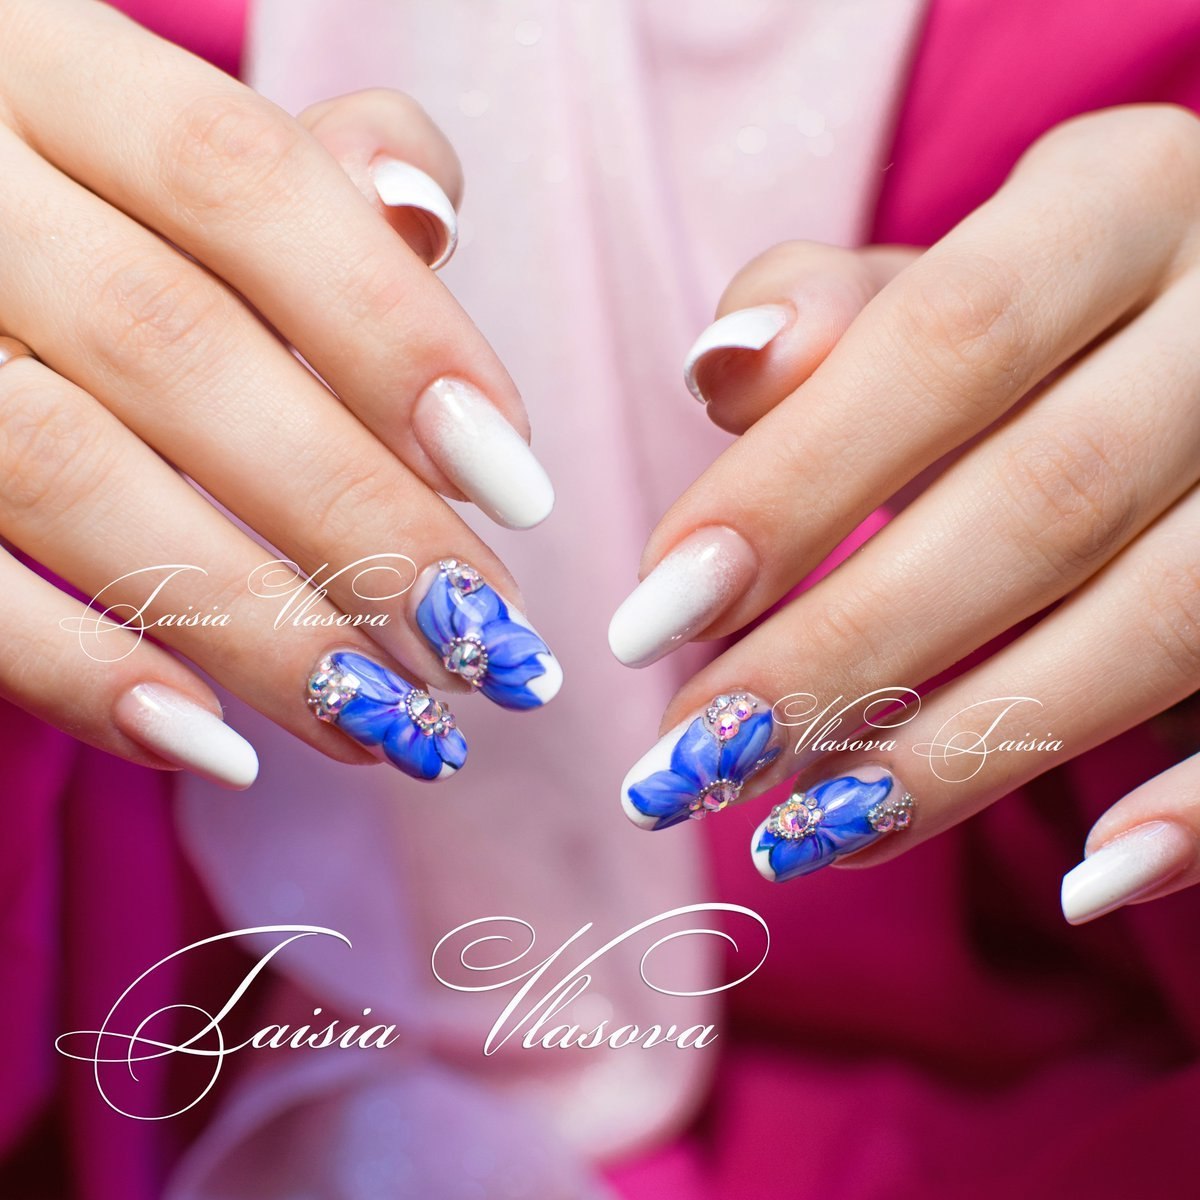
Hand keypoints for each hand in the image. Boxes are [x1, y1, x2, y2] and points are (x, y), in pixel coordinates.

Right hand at [0, 0, 561, 787]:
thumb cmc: (101, 220)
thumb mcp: (188, 164)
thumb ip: (317, 177)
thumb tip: (423, 216)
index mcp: (53, 76)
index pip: (242, 179)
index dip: (394, 334)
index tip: (515, 482)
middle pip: (174, 346)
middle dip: (356, 514)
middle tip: (479, 635)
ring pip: (69, 474)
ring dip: (256, 622)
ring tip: (385, 715)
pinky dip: (86, 677)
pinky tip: (218, 746)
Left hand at [612, 104, 1199, 924]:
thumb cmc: (1037, 309)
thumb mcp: (942, 268)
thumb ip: (831, 310)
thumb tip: (719, 369)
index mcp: (1122, 201)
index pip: (947, 341)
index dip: (796, 489)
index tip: (654, 619)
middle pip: (1040, 503)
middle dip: (849, 650)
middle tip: (699, 756)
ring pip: (1158, 622)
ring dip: (967, 750)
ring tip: (803, 830)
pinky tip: (1088, 882)